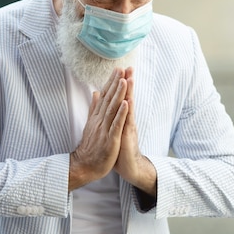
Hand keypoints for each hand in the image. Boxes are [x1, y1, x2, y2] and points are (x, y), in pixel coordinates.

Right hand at [69, 68, 129, 189]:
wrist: (85, 165)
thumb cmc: (90, 146)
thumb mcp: (91, 124)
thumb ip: (94, 108)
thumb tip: (95, 93)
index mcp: (97, 116)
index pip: (105, 96)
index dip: (111, 82)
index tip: (117, 69)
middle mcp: (100, 120)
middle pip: (109, 98)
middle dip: (115, 83)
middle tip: (121, 68)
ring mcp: (105, 129)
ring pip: (112, 108)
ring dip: (118, 94)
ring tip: (124, 80)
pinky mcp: (110, 139)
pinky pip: (116, 124)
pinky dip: (121, 113)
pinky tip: (126, 103)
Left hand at [114, 67, 156, 195]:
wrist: (128, 166)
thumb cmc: (119, 148)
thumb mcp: (112, 129)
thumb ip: (109, 115)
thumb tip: (103, 102)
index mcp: (120, 117)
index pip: (119, 97)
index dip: (119, 84)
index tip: (119, 69)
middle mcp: (125, 119)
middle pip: (126, 97)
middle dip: (127, 82)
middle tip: (128, 67)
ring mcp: (127, 126)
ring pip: (129, 106)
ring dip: (129, 92)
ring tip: (130, 78)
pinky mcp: (127, 135)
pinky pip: (127, 121)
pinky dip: (127, 111)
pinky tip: (128, 101)